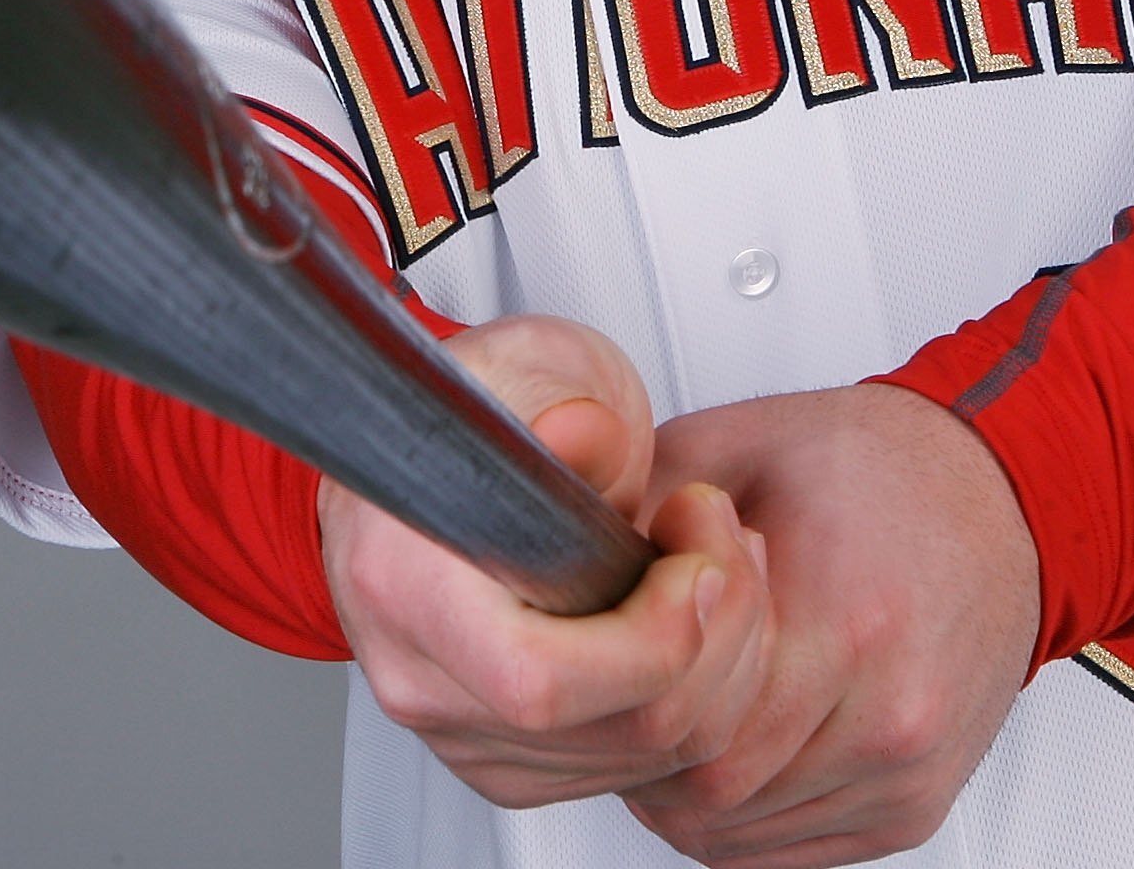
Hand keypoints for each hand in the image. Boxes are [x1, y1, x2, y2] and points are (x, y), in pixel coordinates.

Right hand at [318, 316, 774, 808]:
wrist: (429, 457)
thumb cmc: (476, 411)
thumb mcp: (525, 366)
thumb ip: (561, 405)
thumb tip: (584, 433)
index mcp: (407, 586)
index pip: (540, 681)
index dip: (651, 640)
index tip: (697, 562)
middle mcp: (423, 679)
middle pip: (621, 728)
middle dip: (719, 633)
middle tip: (718, 531)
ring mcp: (467, 736)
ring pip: (652, 757)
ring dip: (726, 660)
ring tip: (715, 559)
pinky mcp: (515, 764)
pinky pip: (647, 767)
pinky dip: (704, 695)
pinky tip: (690, 615)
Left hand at [622, 384, 1038, 865]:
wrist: (997, 498)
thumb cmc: (877, 469)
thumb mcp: (735, 452)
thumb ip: (643, 509)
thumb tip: (557, 554)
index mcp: (848, 622)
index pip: (694, 733)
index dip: (629, 710)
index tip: (610, 670)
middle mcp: (890, 712)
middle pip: (715, 795)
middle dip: (648, 757)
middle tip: (621, 697)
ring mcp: (906, 771)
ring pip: (746, 835)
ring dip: (688, 793)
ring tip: (671, 716)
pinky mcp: (914, 805)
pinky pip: (794, 850)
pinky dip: (742, 815)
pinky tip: (726, 748)